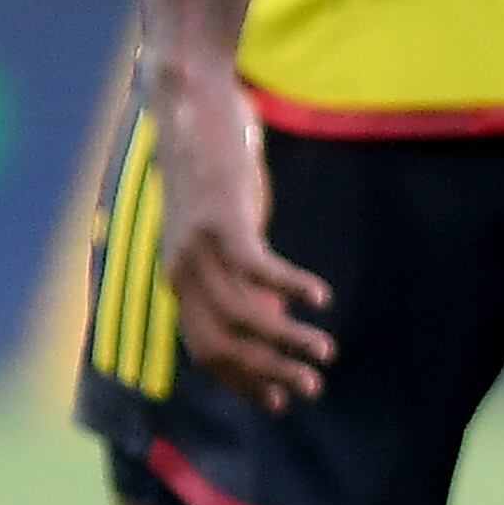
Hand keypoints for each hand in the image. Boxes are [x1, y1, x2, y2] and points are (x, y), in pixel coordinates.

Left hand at [147, 62, 333, 411]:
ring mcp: (197, 247)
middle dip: (267, 374)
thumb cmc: (214, 166)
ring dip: (287, 340)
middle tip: (311, 387)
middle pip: (222, 345)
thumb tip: (269, 320)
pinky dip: (290, 289)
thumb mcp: (226, 230)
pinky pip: (258, 270)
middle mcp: (180, 270)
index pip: (206, 351)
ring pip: (242, 317)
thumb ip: (239, 274)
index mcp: (179, 278)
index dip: (243, 380)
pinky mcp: (220, 220)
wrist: (188, 103)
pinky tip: (319, 297)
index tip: (279, 401)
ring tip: (324, 351)